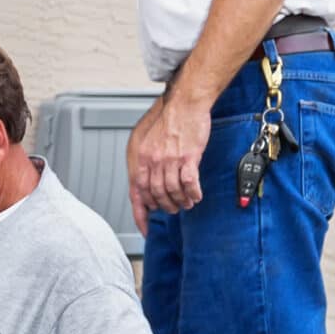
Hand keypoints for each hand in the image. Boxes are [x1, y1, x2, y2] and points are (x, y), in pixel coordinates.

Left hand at [127, 94, 210, 232]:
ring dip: (181, 201)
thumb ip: (146, 163)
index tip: (145, 228)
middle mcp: (153, 162)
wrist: (184, 104)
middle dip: (165, 206)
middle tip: (173, 209)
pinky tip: (196, 196)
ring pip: (173, 191)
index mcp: (141, 160)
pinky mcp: (188, 157)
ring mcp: (170, 160)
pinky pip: (189, 182)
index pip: (137, 194)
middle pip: (157, 195)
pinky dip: (193, 192)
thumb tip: (147, 183)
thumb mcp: (147, 143)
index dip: (140, 215)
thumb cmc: (168, 122)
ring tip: (187, 204)